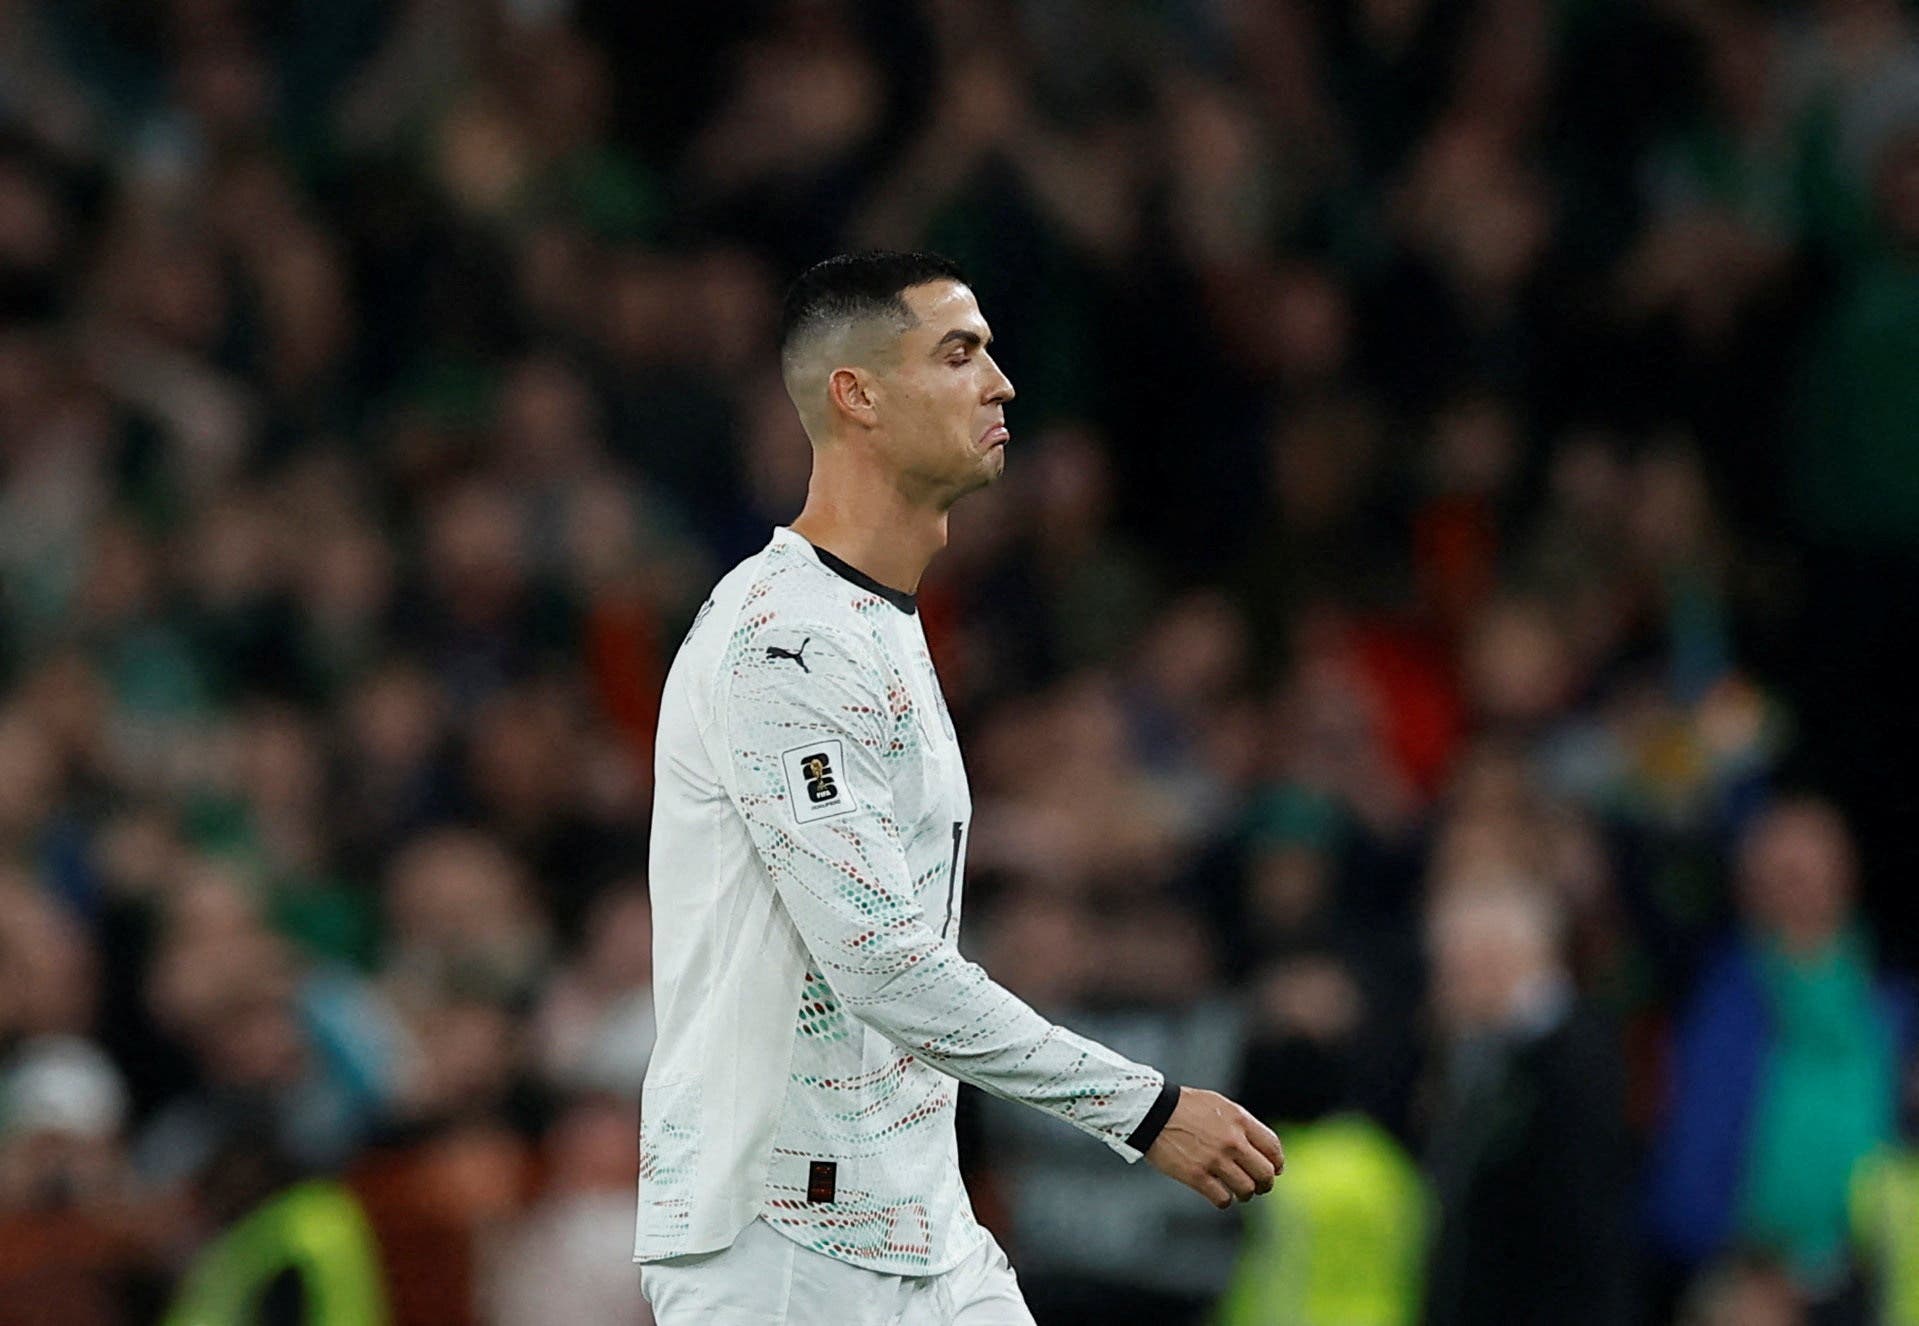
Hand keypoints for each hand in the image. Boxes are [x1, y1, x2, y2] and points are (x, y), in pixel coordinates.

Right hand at [1144, 1087, 1283, 1209]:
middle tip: (1259, 1186)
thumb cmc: (1185, 1106)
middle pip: (1265, 1173)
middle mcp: (1232, 1141)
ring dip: (1245, 1194)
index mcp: (1239, 1120)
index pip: (1273, 1148)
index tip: (1273, 1170)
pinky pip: (1223, 1199)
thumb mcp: (1219, 1105)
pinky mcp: (1197, 1176)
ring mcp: (1215, 1160)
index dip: (1277, 1163)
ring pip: (1247, 1189)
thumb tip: (1260, 1148)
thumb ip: (1241, 1124)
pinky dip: (1224, 1201)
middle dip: (1265, 1183)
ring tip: (1238, 1192)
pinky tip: (1219, 1195)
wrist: (1152, 1111)